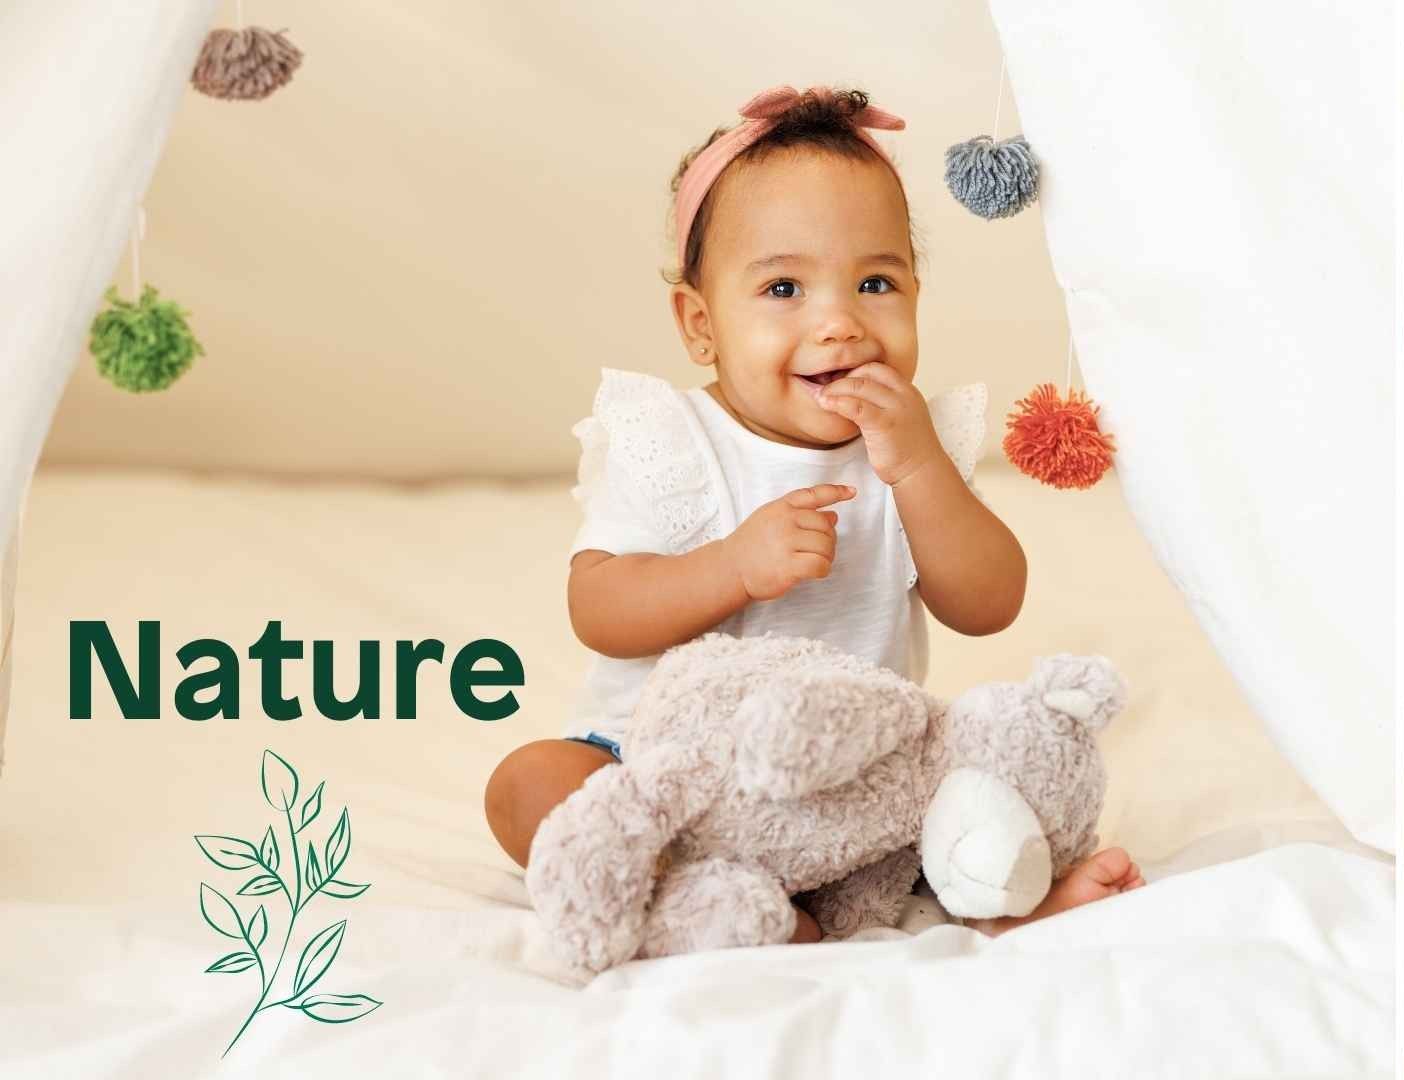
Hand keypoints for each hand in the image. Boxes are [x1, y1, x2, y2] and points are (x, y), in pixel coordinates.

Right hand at [723, 483, 855, 601]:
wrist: (730, 568)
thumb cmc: (751, 545)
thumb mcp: (770, 518)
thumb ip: (799, 514)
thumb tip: (833, 515)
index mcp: (781, 507)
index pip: (814, 494)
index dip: (836, 492)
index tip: (852, 492)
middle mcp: (785, 521)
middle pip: (826, 526)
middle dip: (828, 540)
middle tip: (815, 550)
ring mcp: (786, 542)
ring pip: (826, 546)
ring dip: (826, 557)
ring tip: (812, 561)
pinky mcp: (788, 565)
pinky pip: (821, 565)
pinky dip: (822, 570)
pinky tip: (812, 572)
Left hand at [814, 362, 944, 485]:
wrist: (922, 472)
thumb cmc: (907, 449)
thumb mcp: (899, 417)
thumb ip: (883, 403)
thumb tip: (854, 395)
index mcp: (907, 390)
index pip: (876, 368)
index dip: (854, 372)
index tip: (839, 384)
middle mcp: (904, 395)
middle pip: (866, 373)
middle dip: (841, 379)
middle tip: (826, 391)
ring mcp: (895, 408)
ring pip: (859, 386)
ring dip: (835, 390)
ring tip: (821, 398)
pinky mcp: (884, 424)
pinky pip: (856, 406)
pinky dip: (838, 403)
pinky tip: (827, 405)